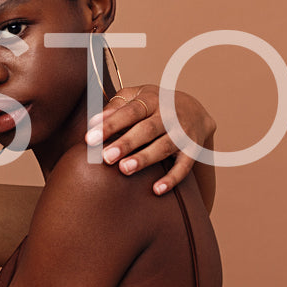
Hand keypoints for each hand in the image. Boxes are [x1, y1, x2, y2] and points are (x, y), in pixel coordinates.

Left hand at [86, 85, 216, 200]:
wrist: (196, 110)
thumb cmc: (154, 105)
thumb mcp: (137, 97)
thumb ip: (116, 106)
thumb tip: (93, 122)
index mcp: (151, 100)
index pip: (130, 111)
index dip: (111, 124)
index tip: (91, 138)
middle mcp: (169, 115)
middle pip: (147, 129)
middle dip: (127, 143)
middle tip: (106, 157)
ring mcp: (182, 133)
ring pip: (163, 147)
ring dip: (144, 159)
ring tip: (124, 169)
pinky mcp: (192, 150)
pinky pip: (184, 166)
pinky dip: (172, 178)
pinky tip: (157, 189)